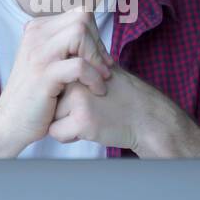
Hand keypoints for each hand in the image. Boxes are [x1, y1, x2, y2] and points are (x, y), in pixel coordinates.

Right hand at [0, 7, 114, 155]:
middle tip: (104, 68)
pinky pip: (79, 65)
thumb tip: (95, 37)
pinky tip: (97, 90)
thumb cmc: (35, 97)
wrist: (10, 123)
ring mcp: (38, 54)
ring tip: (103, 78)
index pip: (79, 15)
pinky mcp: (43, 74)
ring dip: (98, 57)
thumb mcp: (48, 64)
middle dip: (98, 43)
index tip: (100, 59)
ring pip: (80, 34)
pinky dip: (94, 77)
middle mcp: (35, 36)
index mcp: (37, 30)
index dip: (95, 35)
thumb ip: (65, 47)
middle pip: (81, 19)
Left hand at [48, 66, 199, 156]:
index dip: (64, 95)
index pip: (53, 83)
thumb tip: (55, 68)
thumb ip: (80, 68)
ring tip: (91, 119)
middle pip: (50, 99)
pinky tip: (90, 130)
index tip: (85, 98)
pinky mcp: (81, 119)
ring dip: (65, 123)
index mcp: (79, 64)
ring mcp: (78, 99)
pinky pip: (55, 132)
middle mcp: (76, 78)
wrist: (148, 118)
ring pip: (50, 116)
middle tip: (89, 110)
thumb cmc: (126, 98)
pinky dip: (69, 136)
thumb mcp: (103, 72)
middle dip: (63, 109)